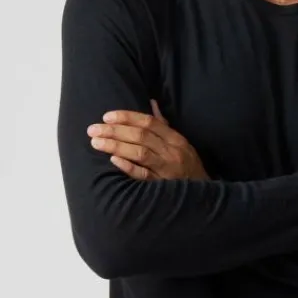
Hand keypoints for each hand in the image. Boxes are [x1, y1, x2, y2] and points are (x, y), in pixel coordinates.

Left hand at [87, 100, 208, 180]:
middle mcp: (171, 152)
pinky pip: (143, 175)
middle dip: (115, 131)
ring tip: (96, 142)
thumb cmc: (187, 166)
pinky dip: (128, 167)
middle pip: (140, 136)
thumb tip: (151, 103)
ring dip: (116, 146)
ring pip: (139, 153)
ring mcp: (166, 169)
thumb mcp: (180, 143)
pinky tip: (113, 160)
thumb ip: (163, 125)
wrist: (203, 195)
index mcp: (175, 139)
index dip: (127, 117)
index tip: (107, 116)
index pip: (149, 122)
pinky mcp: (161, 186)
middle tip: (93, 129)